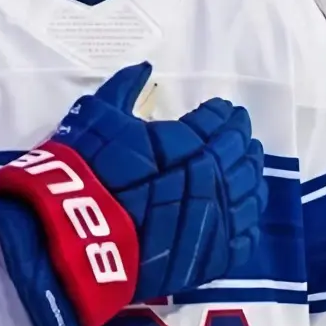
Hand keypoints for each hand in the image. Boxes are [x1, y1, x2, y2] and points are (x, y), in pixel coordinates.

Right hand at [0, 64, 266, 325]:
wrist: (75, 235)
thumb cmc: (85, 171)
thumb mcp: (97, 116)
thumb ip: (124, 89)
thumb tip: (144, 68)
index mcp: (189, 141)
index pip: (219, 122)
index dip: (223, 114)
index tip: (222, 110)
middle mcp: (212, 176)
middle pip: (240, 156)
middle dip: (241, 142)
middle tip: (240, 136)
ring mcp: (217, 218)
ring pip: (250, 194)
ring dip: (251, 177)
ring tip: (246, 169)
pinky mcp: (213, 257)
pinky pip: (245, 238)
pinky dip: (248, 222)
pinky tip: (243, 213)